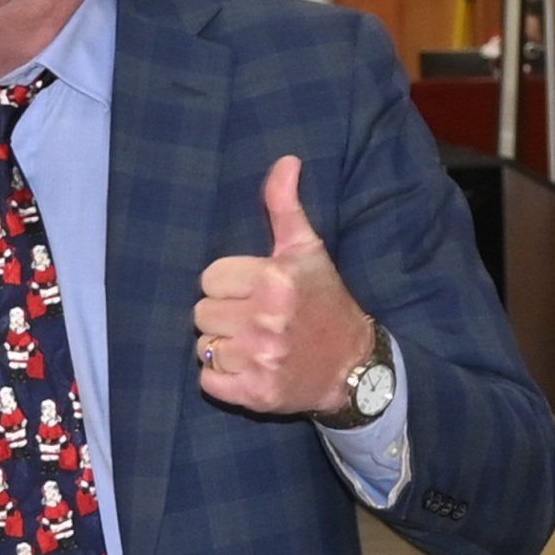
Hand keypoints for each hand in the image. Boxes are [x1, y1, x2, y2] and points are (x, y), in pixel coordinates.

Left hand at [193, 156, 374, 415]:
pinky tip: (250, 368)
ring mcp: (260, 360)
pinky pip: (208, 381)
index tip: (254, 292)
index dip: (228, 285)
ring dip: (223, 347)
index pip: (210, 278)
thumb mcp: (308, 250)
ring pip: (204, 347)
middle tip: (254, 320)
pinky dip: (222, 378)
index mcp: (274, 280)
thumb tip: (286, 161)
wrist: (354, 367)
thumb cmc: (325, 303)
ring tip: (254, 344)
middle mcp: (266, 320)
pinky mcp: (255, 394)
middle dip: (223, 315)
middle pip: (201, 313)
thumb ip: (286, 206)